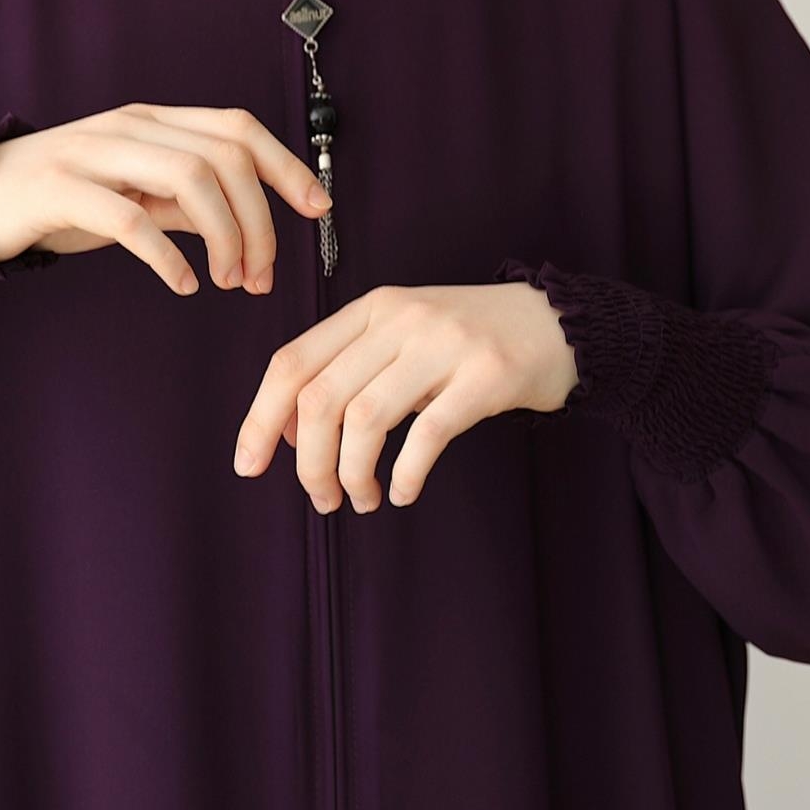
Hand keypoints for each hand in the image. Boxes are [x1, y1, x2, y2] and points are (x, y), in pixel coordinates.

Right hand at [0, 101, 332, 294]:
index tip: (317, 210)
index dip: (286, 167)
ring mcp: (94, 153)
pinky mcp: (61, 190)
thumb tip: (242, 222)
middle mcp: (130, 126)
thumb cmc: (58, 201)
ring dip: (224, 237)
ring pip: (188, 179)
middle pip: (224, 157)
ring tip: (228, 282)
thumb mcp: (132, 195)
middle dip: (259, 221)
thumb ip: (183, 202)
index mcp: (153, 121)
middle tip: (259, 276)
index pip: (238, 129)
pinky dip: (168, 257)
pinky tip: (183, 284)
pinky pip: (130, 219)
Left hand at [233, 282, 578, 511]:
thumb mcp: (402, 337)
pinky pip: (427, 433)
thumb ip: (349, 371)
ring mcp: (444, 344)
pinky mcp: (486, 374)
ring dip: (352, 473)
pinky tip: (403, 491)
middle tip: (321, 499)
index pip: (292, 362)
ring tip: (362, 499)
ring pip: (366, 418)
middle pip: (321, 398)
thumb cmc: (468, 343)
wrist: (560, 324)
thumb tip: (294, 436)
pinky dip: (406, 473)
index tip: (249, 464)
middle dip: (309, 463)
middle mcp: (401, 319)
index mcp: (371, 310)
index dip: (261, 418)